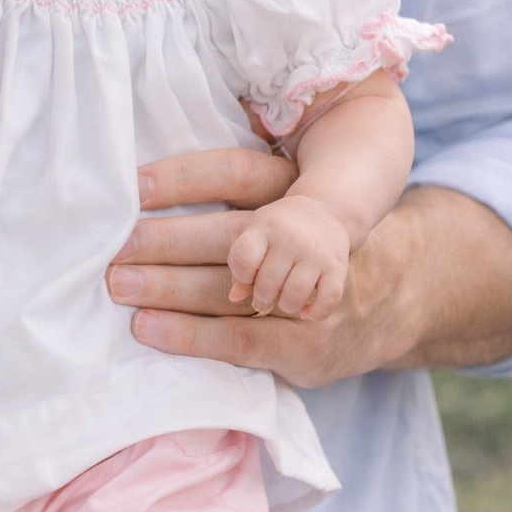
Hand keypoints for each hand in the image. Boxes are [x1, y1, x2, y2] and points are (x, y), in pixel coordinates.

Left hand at [105, 147, 422, 386]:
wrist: (398, 293)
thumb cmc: (309, 245)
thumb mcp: (286, 202)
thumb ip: (237, 192)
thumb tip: (147, 179)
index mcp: (291, 191)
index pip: (233, 172)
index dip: (182, 177)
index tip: (131, 185)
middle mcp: (302, 236)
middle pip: (224, 235)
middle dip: (163, 242)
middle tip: (112, 252)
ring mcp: (308, 291)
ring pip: (228, 290)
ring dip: (168, 291)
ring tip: (119, 289)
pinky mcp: (308, 339)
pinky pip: (242, 337)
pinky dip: (193, 335)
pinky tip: (152, 330)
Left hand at [226, 195, 348, 319]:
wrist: (323, 210)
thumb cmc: (278, 229)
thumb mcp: (255, 235)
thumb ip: (241, 264)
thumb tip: (234, 297)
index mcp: (265, 228)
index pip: (244, 259)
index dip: (241, 277)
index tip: (247, 278)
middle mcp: (291, 239)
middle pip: (268, 283)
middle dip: (262, 298)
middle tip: (265, 297)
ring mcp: (316, 253)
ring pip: (296, 295)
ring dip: (287, 306)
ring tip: (286, 302)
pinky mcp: (338, 266)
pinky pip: (329, 298)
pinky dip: (316, 312)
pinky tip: (306, 312)